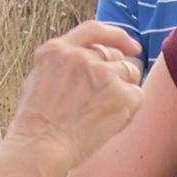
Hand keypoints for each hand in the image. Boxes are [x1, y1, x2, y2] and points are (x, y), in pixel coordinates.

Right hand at [11, 21, 142, 160]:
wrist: (41, 146)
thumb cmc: (38, 124)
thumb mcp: (41, 79)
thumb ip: (66, 63)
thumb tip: (94, 58)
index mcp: (57, 50)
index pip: (94, 30)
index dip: (116, 36)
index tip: (131, 46)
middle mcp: (81, 56)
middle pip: (115, 56)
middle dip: (117, 74)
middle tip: (106, 100)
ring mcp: (103, 73)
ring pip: (130, 73)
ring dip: (123, 91)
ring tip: (101, 114)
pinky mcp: (121, 94)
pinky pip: (137, 95)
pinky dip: (130, 109)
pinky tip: (109, 123)